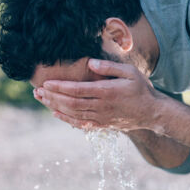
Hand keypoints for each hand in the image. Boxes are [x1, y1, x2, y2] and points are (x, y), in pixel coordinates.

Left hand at [35, 58, 161, 130]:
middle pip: (71, 103)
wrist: (153, 113)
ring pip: (73, 113)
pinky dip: (66, 119)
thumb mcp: (131, 72)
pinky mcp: (102, 125)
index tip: (46, 83)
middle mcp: (101, 106)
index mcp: (107, 92)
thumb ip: (109, 67)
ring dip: (55, 106)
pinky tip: (56, 113)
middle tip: (37, 91)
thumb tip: (90, 64)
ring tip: (41, 99)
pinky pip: (81, 123)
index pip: (77, 90)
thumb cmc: (142, 89)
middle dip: (52, 97)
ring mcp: (101, 117)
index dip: (60, 87)